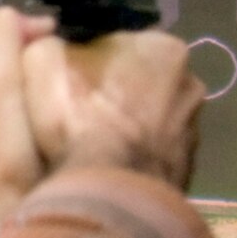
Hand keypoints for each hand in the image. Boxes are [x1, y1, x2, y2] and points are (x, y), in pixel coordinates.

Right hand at [20, 29, 203, 189]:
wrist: (109, 194)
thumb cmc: (80, 120)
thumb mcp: (42, 60)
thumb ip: (49, 42)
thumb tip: (53, 46)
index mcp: (164, 46)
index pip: (114, 43)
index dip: (82, 61)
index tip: (64, 83)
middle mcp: (191, 82)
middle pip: (133, 80)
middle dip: (107, 93)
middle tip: (75, 116)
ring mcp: (194, 129)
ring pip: (145, 118)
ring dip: (122, 126)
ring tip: (90, 148)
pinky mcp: (188, 168)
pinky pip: (152, 152)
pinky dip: (133, 156)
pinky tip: (108, 168)